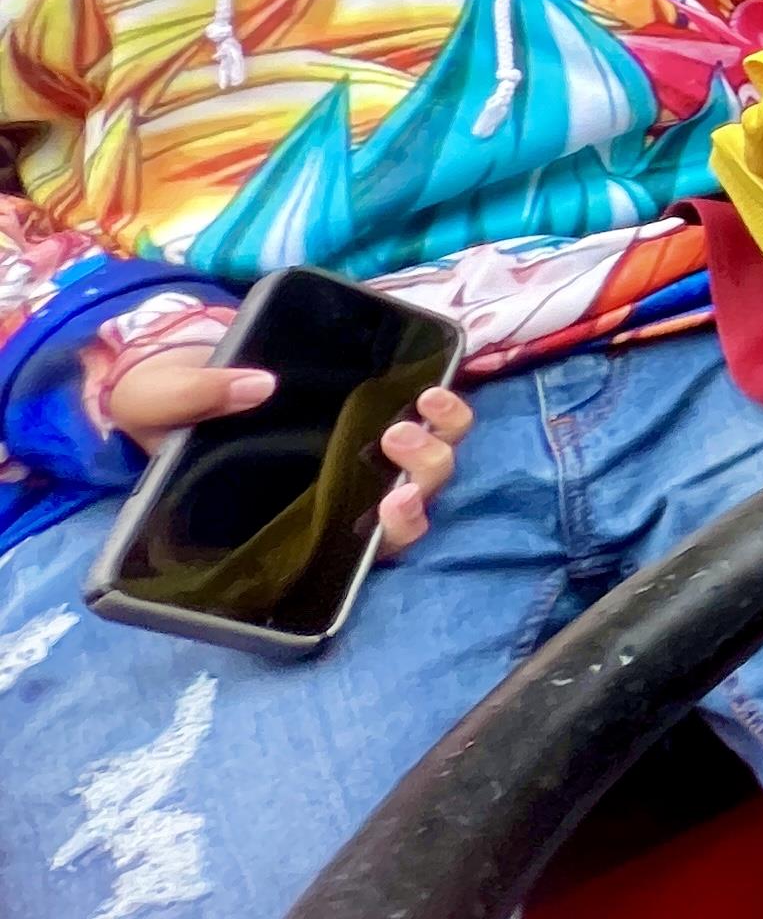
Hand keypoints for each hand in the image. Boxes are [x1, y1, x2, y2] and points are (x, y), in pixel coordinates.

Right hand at [101, 351, 471, 556]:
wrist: (185, 369)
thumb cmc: (167, 406)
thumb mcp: (159, 402)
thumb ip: (196, 400)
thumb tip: (255, 387)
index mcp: (294, 517)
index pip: (357, 549)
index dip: (392, 533)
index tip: (392, 502)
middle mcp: (338, 496)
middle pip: (410, 511)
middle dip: (421, 479)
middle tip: (395, 436)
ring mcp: (366, 460)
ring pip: (431, 471)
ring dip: (443, 440)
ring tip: (424, 403)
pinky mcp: (380, 416)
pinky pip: (433, 426)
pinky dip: (447, 411)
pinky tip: (434, 383)